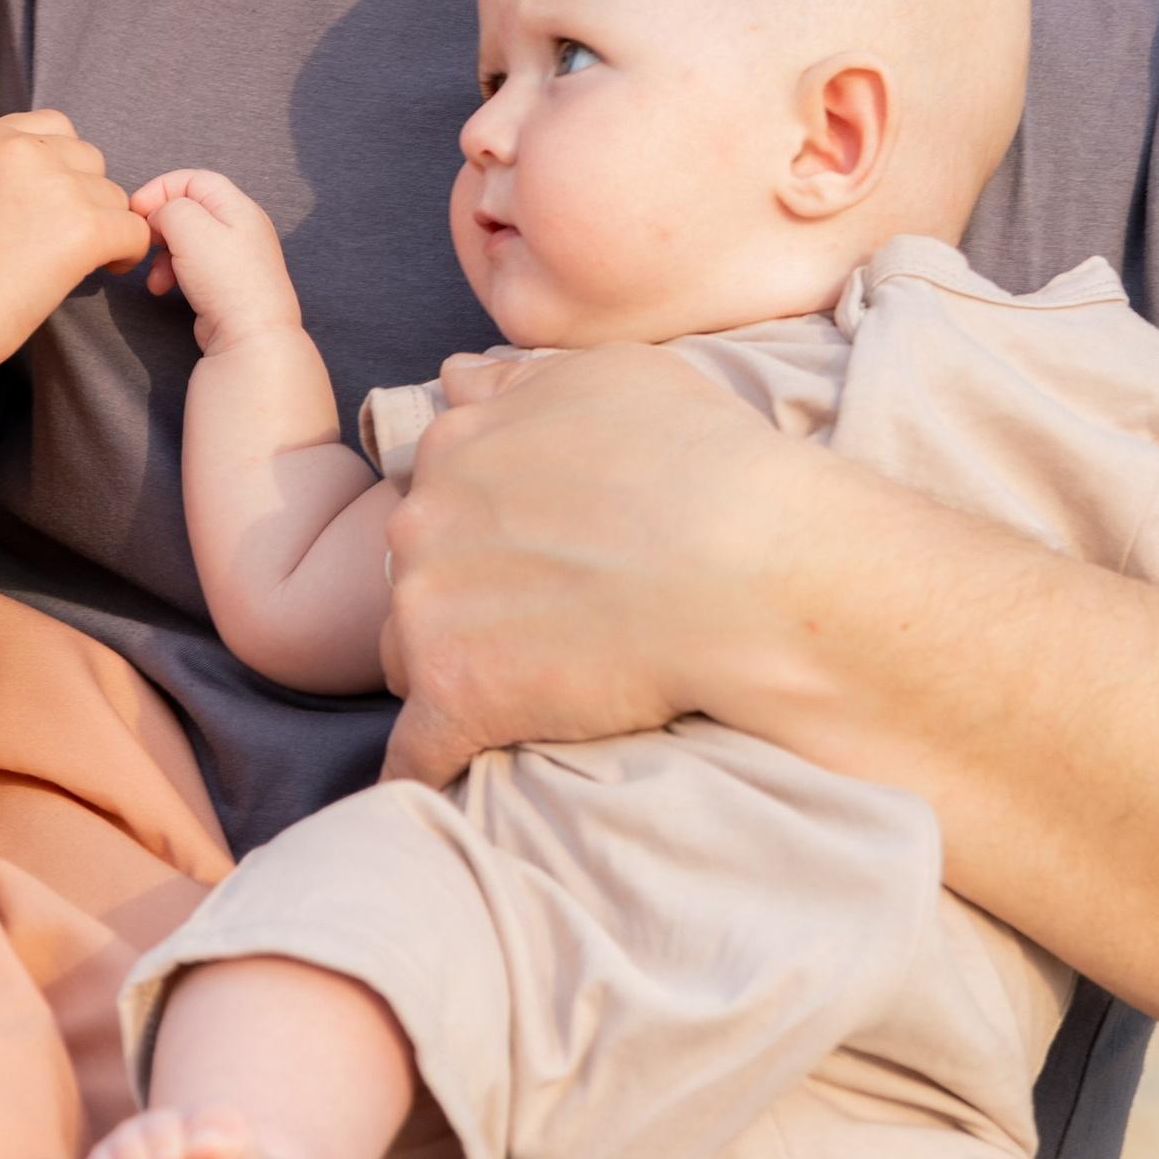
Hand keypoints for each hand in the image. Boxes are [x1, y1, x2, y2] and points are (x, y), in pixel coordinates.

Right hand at [0, 109, 147, 368]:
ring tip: (81, 260)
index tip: (56, 201)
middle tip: (68, 235)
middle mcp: (24, 149)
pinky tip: (107, 268)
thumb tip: (41, 188)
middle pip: (89, 159)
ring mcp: (57, 184)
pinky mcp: (84, 226)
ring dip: (104, 224)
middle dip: (85, 195)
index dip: (63, 167)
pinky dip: (127, 251)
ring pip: (113, 195)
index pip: (54, 126)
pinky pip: (133, 230)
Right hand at [130, 167, 302, 352]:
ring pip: (186, 241)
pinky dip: (172, 273)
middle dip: (160, 225)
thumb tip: (160, 215)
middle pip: (189, 210)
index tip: (137, 209)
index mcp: (237, 207)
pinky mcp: (225, 284)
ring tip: (154, 274)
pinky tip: (163, 289)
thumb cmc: (228, 282)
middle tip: (144, 240)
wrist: (251, 336)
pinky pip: (191, 267)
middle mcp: (240, 228)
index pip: (194, 179)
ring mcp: (234, 258)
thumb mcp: (191, 229)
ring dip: (162, 254)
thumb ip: (169, 208)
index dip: (160, 189)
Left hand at [380, 340, 812, 784]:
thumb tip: (454, 379)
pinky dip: (430, 768)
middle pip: (412, 577)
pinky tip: (454, 782)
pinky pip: (414, 752)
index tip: (532, 567)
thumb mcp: (612, 376)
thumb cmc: (705, 463)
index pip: (435, 502)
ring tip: (525, 693)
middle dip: (460, 602)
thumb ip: (518, 383)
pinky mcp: (454, 694)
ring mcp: (427, 608)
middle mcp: (421, 518)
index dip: (481, 540)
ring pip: (405, 657)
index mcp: (457, 445)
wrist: (753, 565)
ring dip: (450, 675)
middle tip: (542, 627)